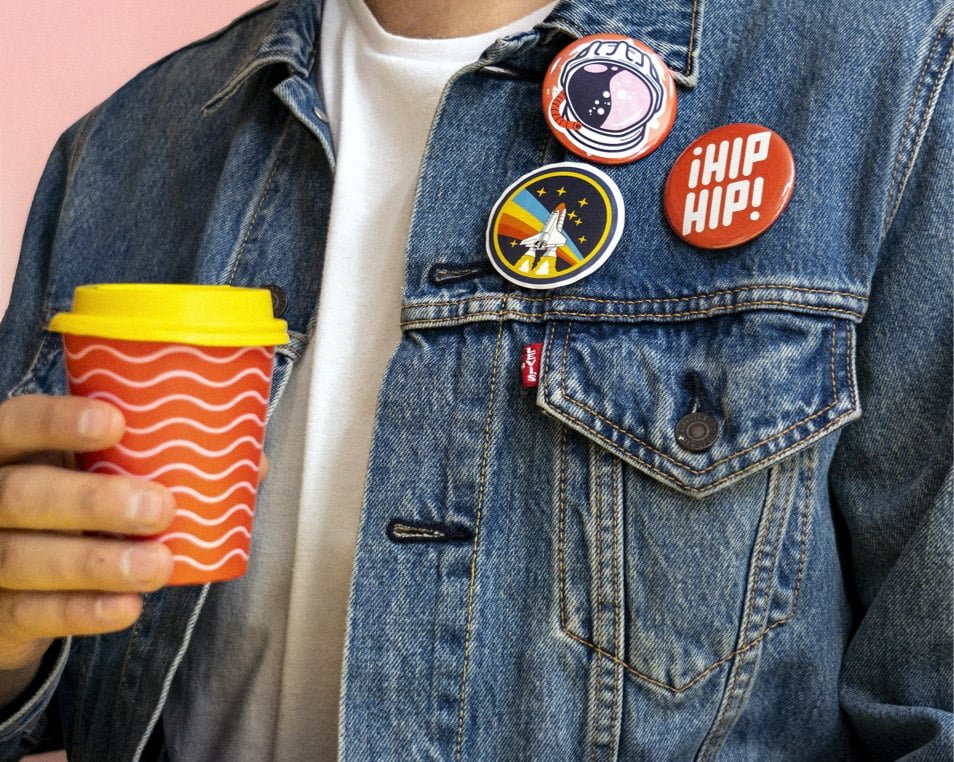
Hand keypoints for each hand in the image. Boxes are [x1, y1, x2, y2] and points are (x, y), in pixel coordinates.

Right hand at [0, 394, 175, 702]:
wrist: (15, 582)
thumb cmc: (70, 505)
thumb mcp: (97, 473)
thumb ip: (159, 459)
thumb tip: (254, 463)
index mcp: (11, 449)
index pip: (18, 422)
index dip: (57, 422)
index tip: (116, 423)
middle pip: (19, 495)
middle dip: (91, 501)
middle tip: (160, 507)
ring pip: (22, 558)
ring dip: (96, 563)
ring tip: (158, 565)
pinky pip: (31, 614)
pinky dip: (83, 611)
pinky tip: (126, 606)